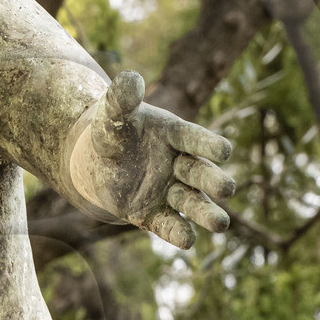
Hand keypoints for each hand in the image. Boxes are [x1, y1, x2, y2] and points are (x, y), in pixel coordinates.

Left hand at [66, 70, 233, 249]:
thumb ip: (121, 98)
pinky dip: (178, 232)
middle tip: (226, 189)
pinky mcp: (154, 214)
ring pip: (192, 203)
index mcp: (175, 135)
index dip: (208, 144)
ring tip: (221, 224)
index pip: (195, 139)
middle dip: (214, 182)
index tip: (224, 151)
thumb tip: (130, 79)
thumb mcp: (112, 114)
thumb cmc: (111, 132)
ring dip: (206, 213)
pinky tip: (188, 240)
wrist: (93, 161)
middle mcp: (178, 164)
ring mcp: (169, 191)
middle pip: (201, 174)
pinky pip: (169, 225)